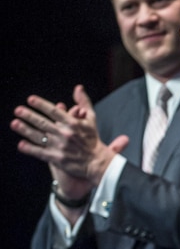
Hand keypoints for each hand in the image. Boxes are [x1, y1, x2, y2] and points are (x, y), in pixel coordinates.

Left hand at [11, 85, 126, 186]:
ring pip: (39, 137)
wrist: (96, 161)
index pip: (54, 112)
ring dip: (25, 130)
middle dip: (29, 116)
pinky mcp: (57, 158)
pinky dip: (30, 149)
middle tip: (18, 110)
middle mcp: (65, 134)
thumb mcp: (91, 118)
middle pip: (43, 123)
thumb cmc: (92, 138)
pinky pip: (40, 152)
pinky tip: (21, 144)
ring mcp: (60, 146)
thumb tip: (78, 87)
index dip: (42, 104)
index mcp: (73, 123)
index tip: (30, 99)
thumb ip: (84, 102)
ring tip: (14, 123)